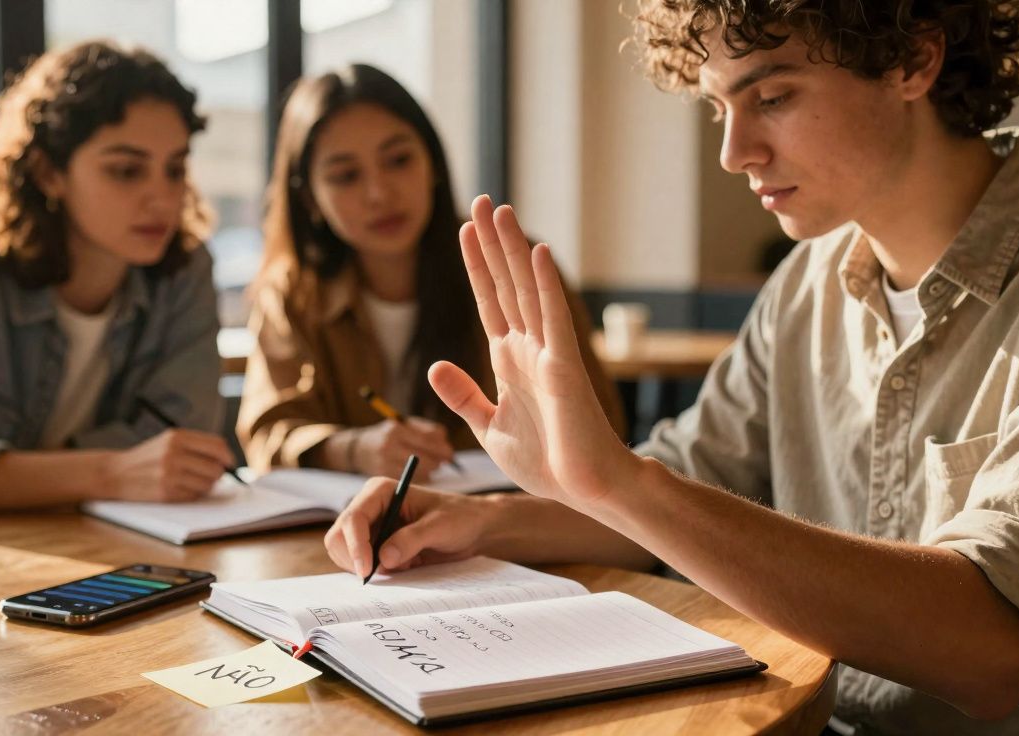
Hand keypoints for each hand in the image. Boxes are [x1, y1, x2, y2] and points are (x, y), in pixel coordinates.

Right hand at [103, 428, 234, 501]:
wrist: (115, 473)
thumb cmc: (148, 457)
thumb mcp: (168, 441)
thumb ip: (195, 445)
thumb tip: (226, 458)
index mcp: (177, 437)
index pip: (216, 445)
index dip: (227, 456)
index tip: (229, 462)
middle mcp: (173, 454)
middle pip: (215, 467)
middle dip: (217, 474)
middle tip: (210, 476)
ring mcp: (169, 474)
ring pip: (207, 484)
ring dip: (206, 486)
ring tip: (192, 482)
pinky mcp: (165, 492)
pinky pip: (194, 496)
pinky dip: (192, 494)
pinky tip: (180, 489)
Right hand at [324, 477, 494, 576]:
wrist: (473, 528)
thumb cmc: (459, 517)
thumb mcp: (440, 526)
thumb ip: (412, 540)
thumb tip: (383, 558)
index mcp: (380, 492)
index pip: (353, 518)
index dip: (355, 545)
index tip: (367, 571)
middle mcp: (370, 508)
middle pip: (339, 537)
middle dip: (353, 559)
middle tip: (377, 576)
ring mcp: (371, 528)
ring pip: (345, 553)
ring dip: (365, 567)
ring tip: (401, 566)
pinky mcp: (376, 546)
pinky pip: (361, 564)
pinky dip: (374, 572)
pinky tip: (402, 567)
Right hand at [350, 418, 453, 482]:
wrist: (358, 450)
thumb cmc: (389, 435)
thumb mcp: (404, 425)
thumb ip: (427, 431)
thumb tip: (446, 444)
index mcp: (396, 430)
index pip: (427, 439)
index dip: (441, 447)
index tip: (450, 452)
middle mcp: (389, 446)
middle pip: (425, 458)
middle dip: (438, 460)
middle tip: (445, 460)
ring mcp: (386, 463)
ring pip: (421, 472)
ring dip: (431, 470)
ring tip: (432, 465)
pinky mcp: (385, 476)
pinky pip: (413, 481)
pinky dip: (421, 477)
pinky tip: (420, 472)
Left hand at [427, 195, 635, 507]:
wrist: (583, 489)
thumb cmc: (546, 463)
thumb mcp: (489, 426)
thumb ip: (464, 395)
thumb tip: (435, 367)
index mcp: (509, 361)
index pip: (487, 302)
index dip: (475, 265)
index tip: (463, 230)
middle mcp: (529, 348)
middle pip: (506, 284)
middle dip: (492, 243)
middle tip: (482, 200)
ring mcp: (548, 354)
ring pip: (526, 291)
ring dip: (513, 250)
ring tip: (501, 211)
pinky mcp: (565, 368)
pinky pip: (553, 319)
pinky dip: (544, 286)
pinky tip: (536, 253)